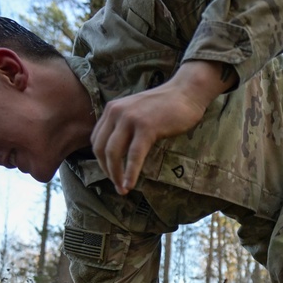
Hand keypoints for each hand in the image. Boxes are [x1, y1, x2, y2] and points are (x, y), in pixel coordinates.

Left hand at [92, 60, 235, 194]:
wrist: (186, 93)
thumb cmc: (166, 105)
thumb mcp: (137, 112)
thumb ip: (125, 126)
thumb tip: (121, 151)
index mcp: (112, 109)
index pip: (96, 140)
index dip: (101, 161)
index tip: (112, 173)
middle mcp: (116, 112)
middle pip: (101, 149)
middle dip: (107, 171)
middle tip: (117, 185)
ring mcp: (130, 119)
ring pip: (113, 153)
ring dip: (116, 175)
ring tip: (123, 189)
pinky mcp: (146, 127)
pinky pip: (134, 155)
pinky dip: (131, 172)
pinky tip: (130, 184)